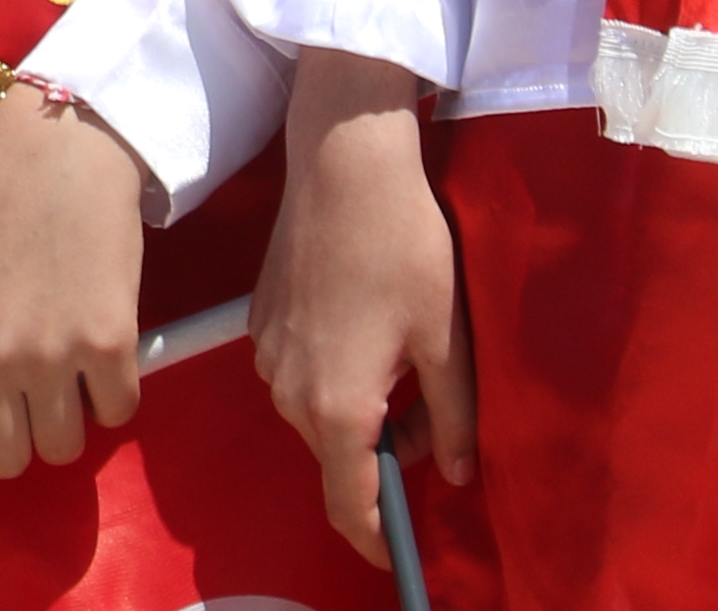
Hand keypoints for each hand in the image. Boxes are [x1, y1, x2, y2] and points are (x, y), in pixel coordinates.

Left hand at [0, 85, 150, 485]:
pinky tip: (101, 356)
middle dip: (15, 443)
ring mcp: (52, 356)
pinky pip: (116, 412)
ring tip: (64, 377)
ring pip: (62, 449)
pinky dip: (112, 396)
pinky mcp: (110, 343)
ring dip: (64, 423)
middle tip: (25, 405)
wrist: (61, 145)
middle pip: (5, 463)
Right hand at [260, 50, 473, 566]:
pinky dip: (335, 377)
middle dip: (383, 460)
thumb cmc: (403, 246)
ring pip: (317, 416)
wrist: (342, 161)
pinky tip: (369, 328)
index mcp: (338, 405)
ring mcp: (268, 355)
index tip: (401, 555)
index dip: (377, 539)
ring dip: (360, 414)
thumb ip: (453, 415)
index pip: (350, 503)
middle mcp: (289, 391)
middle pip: (336, 458)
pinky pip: (300, 376)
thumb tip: (456, 471)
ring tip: (408, 363)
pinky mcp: (261, 321)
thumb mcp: (447, 336)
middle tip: (436, 419)